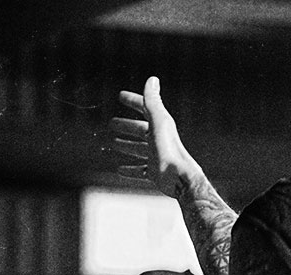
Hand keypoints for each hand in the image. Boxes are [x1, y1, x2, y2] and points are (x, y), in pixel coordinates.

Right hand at [111, 76, 205, 198]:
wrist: (179, 178)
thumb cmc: (168, 150)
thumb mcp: (158, 122)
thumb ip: (153, 102)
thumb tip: (152, 79)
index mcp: (161, 126)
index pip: (146, 108)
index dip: (134, 100)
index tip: (120, 96)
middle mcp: (160, 140)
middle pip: (140, 130)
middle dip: (126, 125)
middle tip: (111, 123)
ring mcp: (158, 157)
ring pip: (139, 149)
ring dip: (126, 145)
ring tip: (112, 143)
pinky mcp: (156, 173)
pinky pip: (141, 170)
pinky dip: (130, 170)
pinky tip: (120, 170)